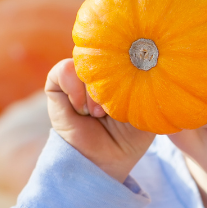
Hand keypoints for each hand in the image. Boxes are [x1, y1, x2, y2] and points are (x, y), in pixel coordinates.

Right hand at [44, 59, 154, 183]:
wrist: (105, 161)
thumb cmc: (130, 137)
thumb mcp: (147, 109)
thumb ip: (148, 84)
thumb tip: (150, 59)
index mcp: (119, 70)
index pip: (122, 46)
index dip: (127, 59)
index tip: (134, 82)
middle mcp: (97, 70)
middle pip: (103, 51)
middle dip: (111, 78)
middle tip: (114, 107)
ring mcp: (77, 76)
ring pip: (84, 61)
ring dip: (93, 90)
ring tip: (98, 113)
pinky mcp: (56, 85)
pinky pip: (64, 69)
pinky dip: (75, 89)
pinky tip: (82, 109)